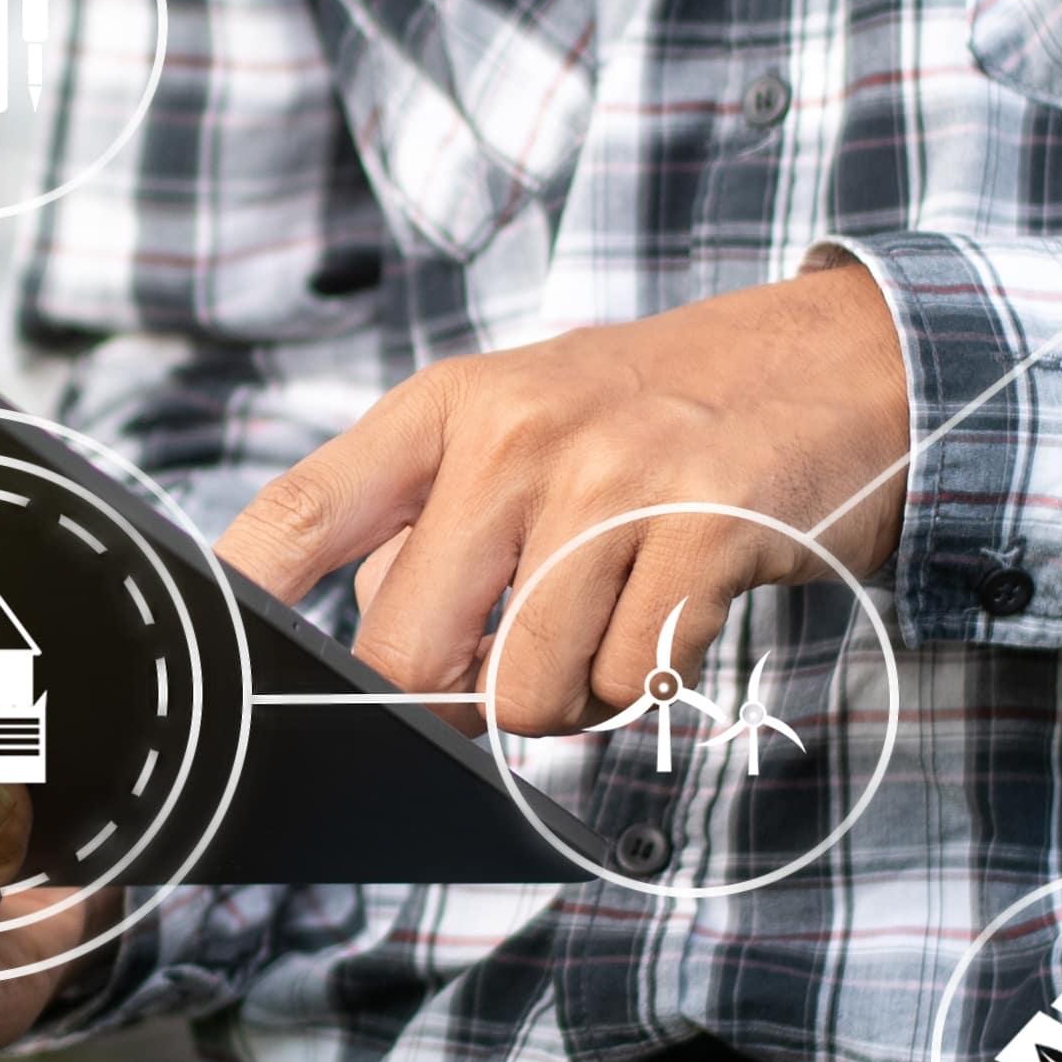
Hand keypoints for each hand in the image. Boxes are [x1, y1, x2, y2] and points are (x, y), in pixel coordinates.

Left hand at [218, 259, 912, 735]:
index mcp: (451, 407)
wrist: (846, 358)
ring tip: (610, 626)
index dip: (242, 600)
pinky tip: (675, 616)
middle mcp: (519, 435)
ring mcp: (614, 482)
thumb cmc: (668, 410)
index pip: (304, 512)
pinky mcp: (705, 531)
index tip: (215, 659)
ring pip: (524, 690)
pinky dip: (648, 686)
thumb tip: (374, 652)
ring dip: (566, 700)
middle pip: (405, 650)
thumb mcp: (528, 423)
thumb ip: (434, 521)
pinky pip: (631, 683)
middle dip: (445, 703)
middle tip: (504, 673)